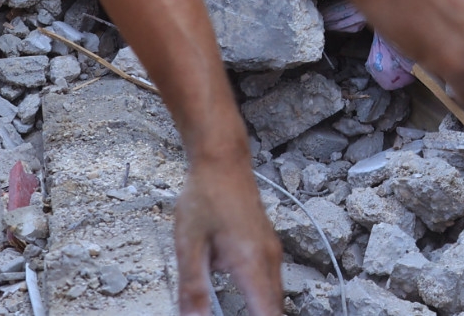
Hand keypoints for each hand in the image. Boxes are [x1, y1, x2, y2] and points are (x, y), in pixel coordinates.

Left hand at [173, 152, 282, 315]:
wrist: (224, 162)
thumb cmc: (206, 196)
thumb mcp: (188, 244)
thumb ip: (193, 287)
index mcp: (250, 261)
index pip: (266, 314)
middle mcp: (268, 258)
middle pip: (274, 309)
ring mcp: (272, 251)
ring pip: (275, 296)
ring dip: (260, 311)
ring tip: (238, 313)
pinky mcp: (269, 246)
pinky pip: (271, 281)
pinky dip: (261, 297)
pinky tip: (243, 299)